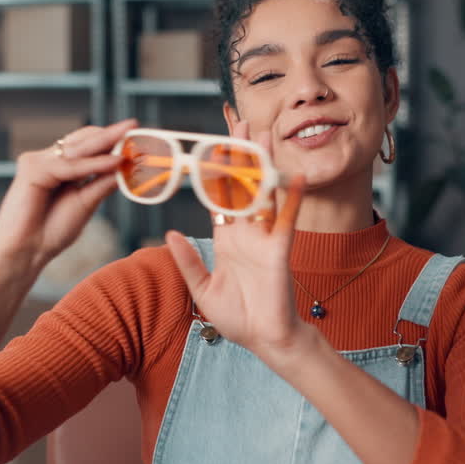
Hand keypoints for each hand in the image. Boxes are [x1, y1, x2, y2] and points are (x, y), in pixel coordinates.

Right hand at [0, 118, 135, 268]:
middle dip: (110, 133)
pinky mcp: (31, 168)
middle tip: (134, 125)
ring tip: (130, 141)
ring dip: (105, 144)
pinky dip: (94, 164)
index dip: (110, 140)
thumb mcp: (85, 203)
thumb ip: (101, 184)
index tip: (135, 137)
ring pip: (78, 149)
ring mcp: (38, 162)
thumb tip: (124, 167)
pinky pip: (69, 166)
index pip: (87, 146)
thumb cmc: (51, 232)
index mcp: (60, 168)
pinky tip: (115, 161)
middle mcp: (48, 161)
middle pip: (82, 141)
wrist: (26, 252)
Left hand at [164, 121, 309, 356]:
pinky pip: (286, 219)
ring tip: (262, 135)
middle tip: (239, 123)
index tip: (209, 146)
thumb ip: (188, 262)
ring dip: (263, 164)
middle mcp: (246, 233)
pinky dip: (291, 198)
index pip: (219, 198)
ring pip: (263, 193)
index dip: (213, 173)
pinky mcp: (280, 249)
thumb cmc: (237, 318)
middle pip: (242, 185)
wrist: (265, 340)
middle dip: (240, 155)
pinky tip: (294, 176)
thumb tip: (170, 234)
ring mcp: (264, 238)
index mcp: (227, 240)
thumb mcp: (202, 290)